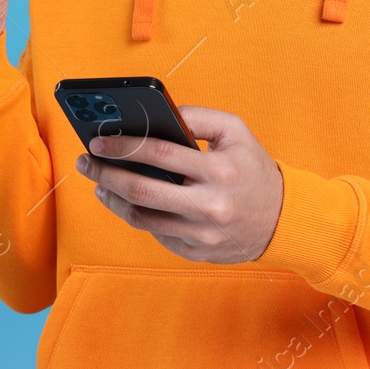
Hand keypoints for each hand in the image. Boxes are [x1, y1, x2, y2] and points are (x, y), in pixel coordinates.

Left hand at [76, 105, 284, 263]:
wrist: (283, 220)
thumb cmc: (253, 169)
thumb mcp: (236, 132)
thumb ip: (197, 117)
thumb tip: (156, 115)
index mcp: (220, 171)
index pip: (160, 155)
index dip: (123, 147)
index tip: (98, 142)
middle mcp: (210, 206)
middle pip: (141, 191)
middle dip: (105, 174)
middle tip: (86, 162)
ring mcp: (202, 234)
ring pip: (142, 218)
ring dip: (112, 199)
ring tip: (99, 183)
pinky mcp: (197, 253)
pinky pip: (156, 233)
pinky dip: (136, 215)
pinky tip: (125, 201)